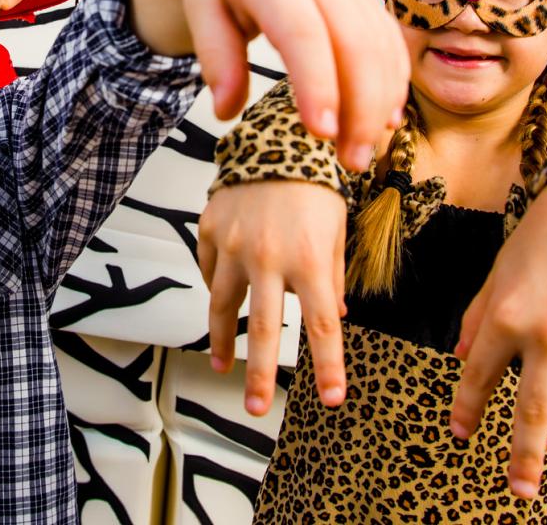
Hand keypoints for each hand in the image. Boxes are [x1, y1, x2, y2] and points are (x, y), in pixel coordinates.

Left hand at [131, 0, 408, 168]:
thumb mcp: (198, 5)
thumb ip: (214, 56)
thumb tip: (226, 110)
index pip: (303, 33)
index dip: (318, 83)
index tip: (322, 133)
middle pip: (357, 44)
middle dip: (361, 108)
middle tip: (349, 163)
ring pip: (382, 45)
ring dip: (382, 102)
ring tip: (362, 154)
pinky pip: (389, 40)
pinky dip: (394, 81)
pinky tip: (386, 120)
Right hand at [198, 180, 347, 414]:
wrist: (275, 136)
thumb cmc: (314, 184)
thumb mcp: (336, 229)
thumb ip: (334, 276)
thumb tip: (336, 317)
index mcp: (310, 258)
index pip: (322, 325)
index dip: (328, 365)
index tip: (332, 399)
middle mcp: (269, 256)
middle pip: (263, 328)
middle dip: (260, 374)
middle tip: (256, 409)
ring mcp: (234, 243)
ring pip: (222, 304)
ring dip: (222, 339)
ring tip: (224, 365)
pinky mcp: (210, 229)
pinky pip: (210, 269)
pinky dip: (216, 285)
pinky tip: (221, 299)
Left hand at [450, 175, 546, 505]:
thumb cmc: (534, 242)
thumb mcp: (495, 275)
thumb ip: (476, 318)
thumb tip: (461, 359)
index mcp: (507, 316)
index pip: (480, 375)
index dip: (467, 408)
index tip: (458, 435)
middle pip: (537, 408)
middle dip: (527, 456)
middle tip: (520, 494)